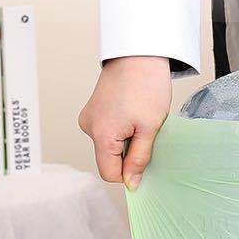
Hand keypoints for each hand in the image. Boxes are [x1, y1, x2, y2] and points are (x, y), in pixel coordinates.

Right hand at [78, 56, 170, 189]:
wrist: (139, 54)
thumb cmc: (146, 85)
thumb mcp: (150, 128)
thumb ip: (139, 159)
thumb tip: (131, 183)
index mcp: (101, 134)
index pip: (110, 173)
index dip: (129, 173)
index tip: (145, 159)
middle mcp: (89, 128)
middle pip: (109, 159)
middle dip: (129, 153)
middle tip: (146, 132)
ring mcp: (89, 118)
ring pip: (109, 146)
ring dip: (126, 140)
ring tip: (139, 119)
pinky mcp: (92, 111)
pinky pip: (107, 132)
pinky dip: (121, 130)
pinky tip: (132, 113)